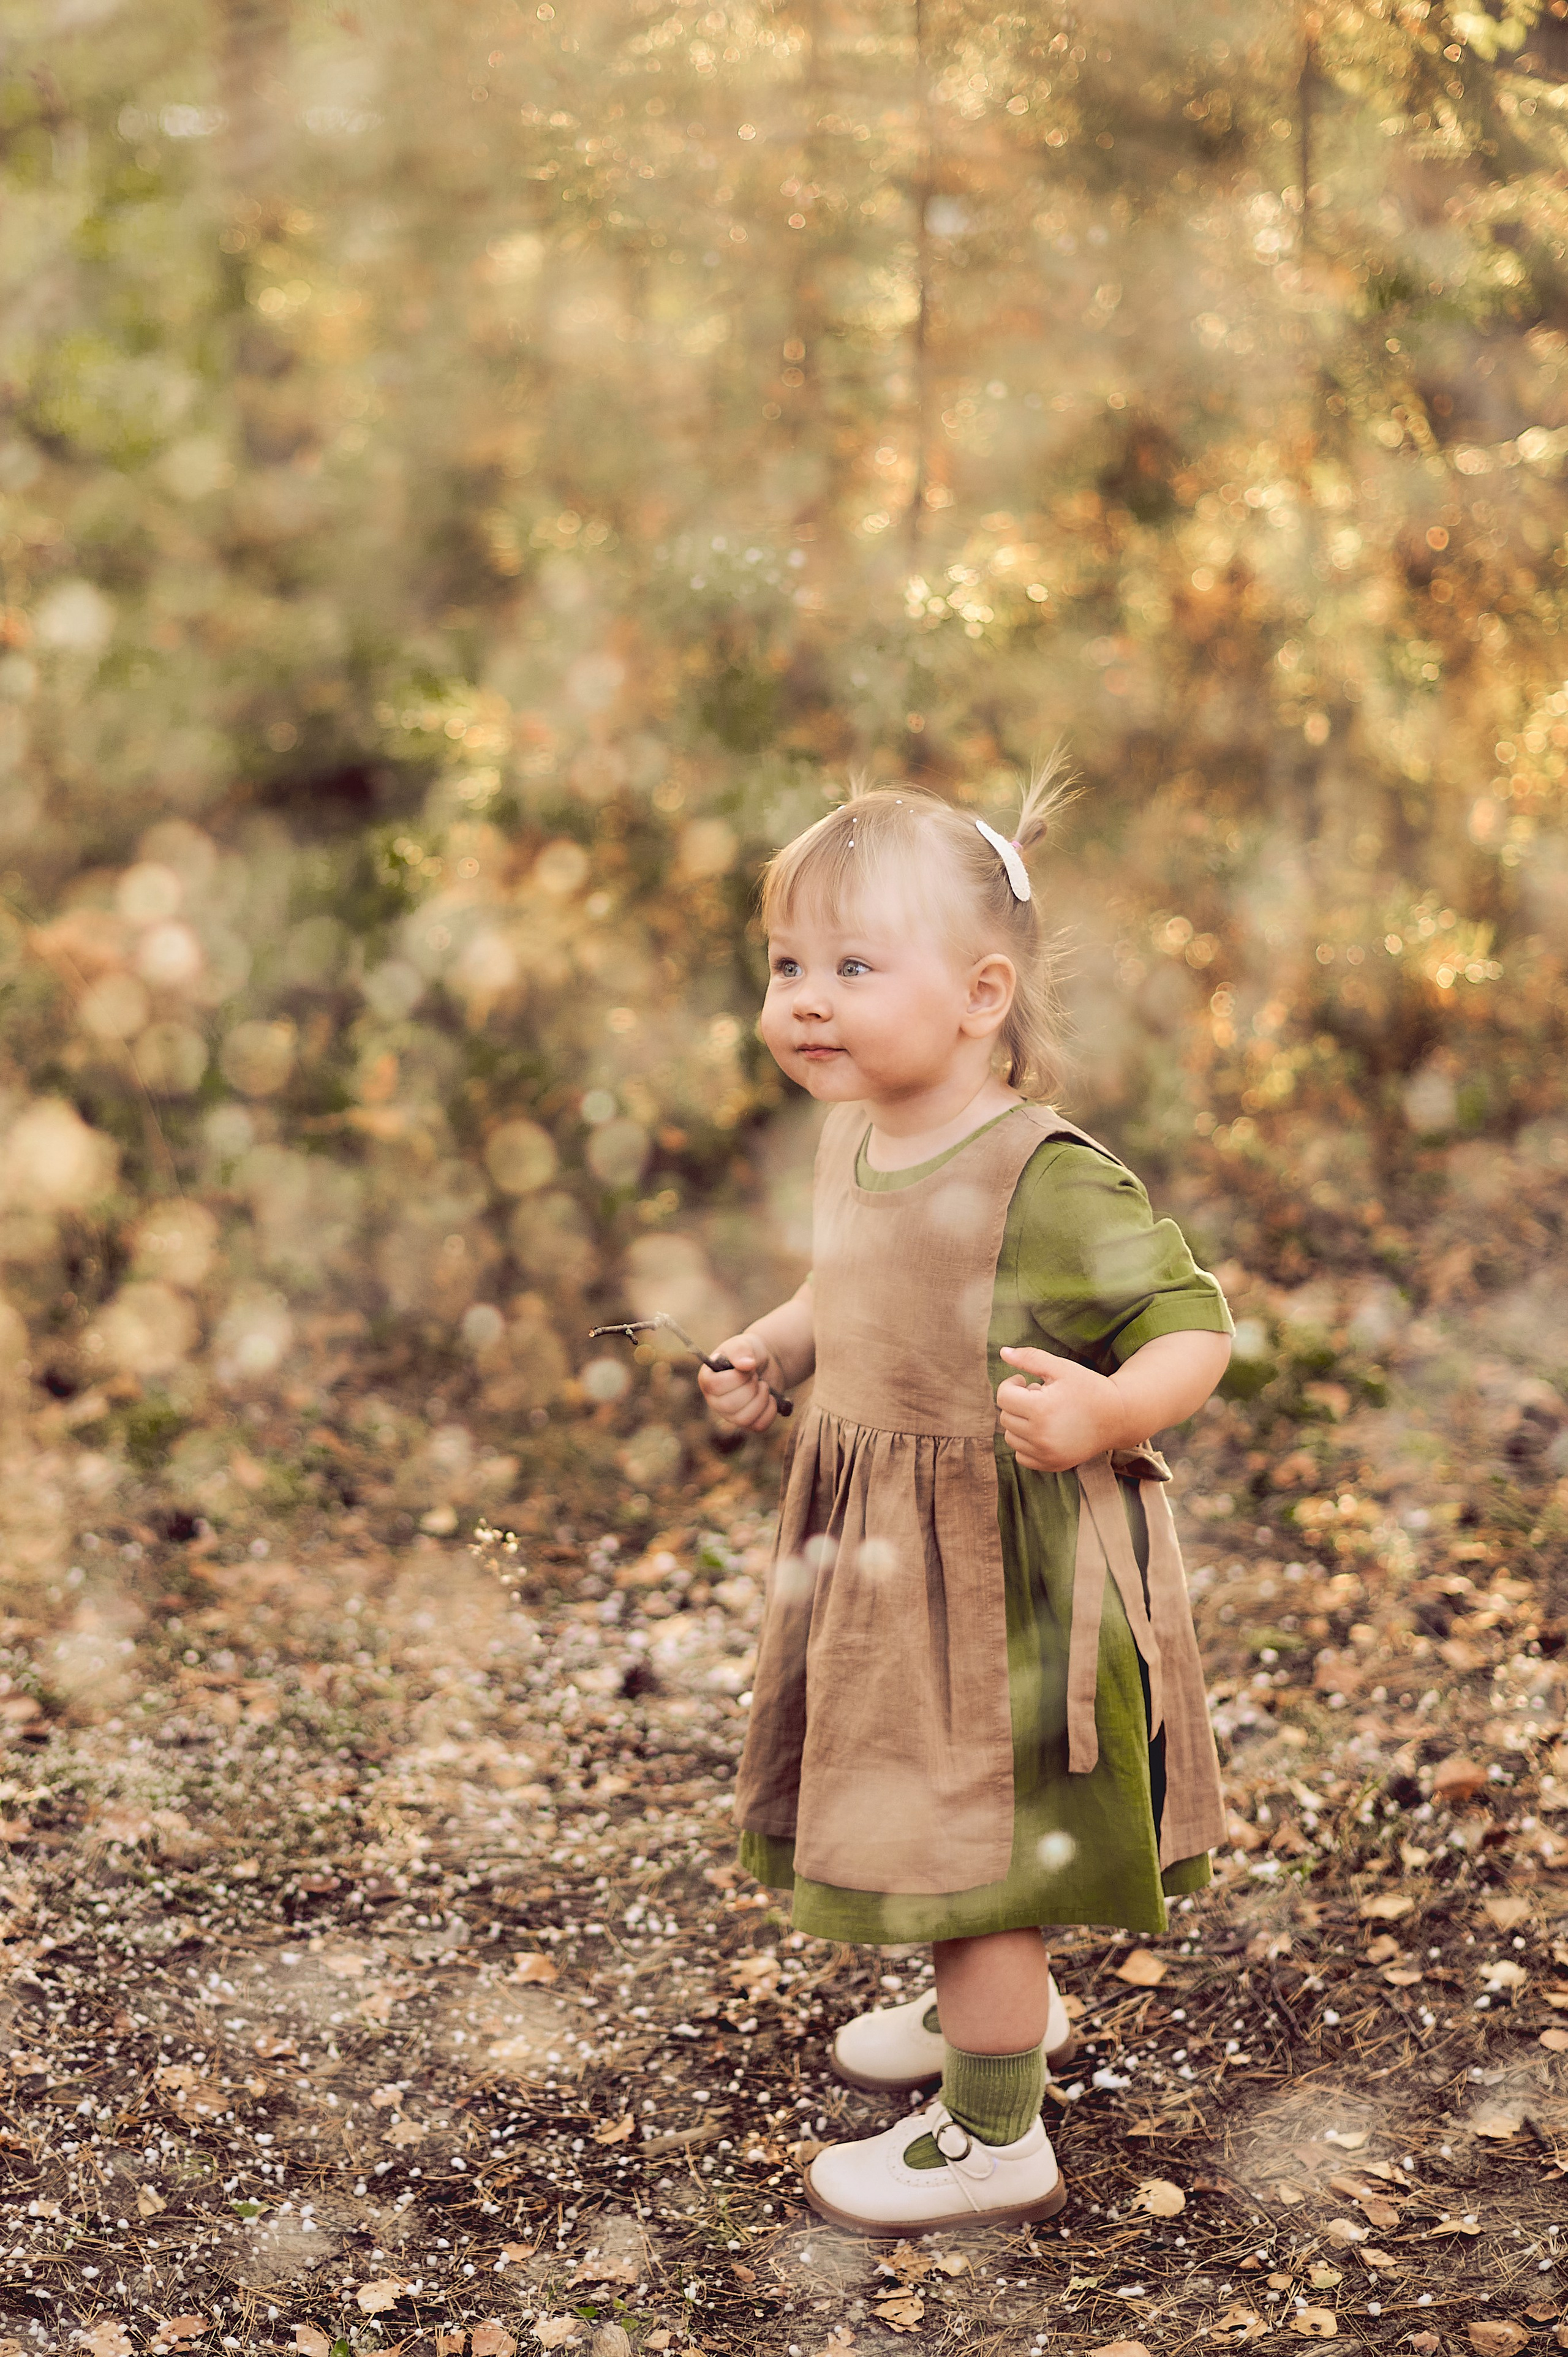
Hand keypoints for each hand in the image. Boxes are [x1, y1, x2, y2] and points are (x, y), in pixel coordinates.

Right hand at [698, 1333, 781, 1432]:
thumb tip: (746, 1365)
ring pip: (743, 1419)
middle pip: (729, 1405)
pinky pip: (758, 1426)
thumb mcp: (744, 1344)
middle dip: (750, 1388)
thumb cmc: (749, 1352)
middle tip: (756, 1376)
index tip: (748, 1367)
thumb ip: (741, 1350)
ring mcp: (730, 1414)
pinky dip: (770, 1411)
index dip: (736, 1378)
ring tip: (764, 1386)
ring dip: (761, 1399)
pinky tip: (771, 1398)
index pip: (714, 1386)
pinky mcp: (747, 1422)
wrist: (766, 1363)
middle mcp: (715, 1400)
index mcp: (707, 1379)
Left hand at [996, 1345, 1121, 1472]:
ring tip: (1043, 1413)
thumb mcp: (1061, 1367)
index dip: (1012, 1384)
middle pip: (1005, 1417)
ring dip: (1020, 1424)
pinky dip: (1027, 1444)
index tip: (1026, 1381)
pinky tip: (1044, 1431)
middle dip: (1018, 1403)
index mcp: (1041, 1409)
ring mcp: (1046, 1454)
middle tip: (1040, 1395)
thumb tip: (1003, 1352)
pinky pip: (1021, 1456)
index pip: (1003, 1397)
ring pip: (1011, 1437)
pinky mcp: (1052, 1465)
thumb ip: (1030, 1358)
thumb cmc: (1089, 1388)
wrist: (1118, 1417)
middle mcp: (1041, 1436)